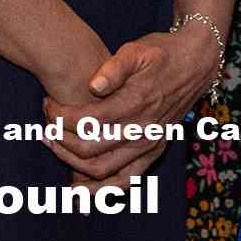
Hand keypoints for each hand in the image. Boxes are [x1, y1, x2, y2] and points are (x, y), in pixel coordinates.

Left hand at [41, 24, 215, 180]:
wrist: (195, 64)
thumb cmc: (161, 53)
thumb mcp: (138, 49)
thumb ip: (114, 67)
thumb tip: (93, 86)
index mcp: (136, 102)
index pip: (86, 121)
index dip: (60, 116)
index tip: (48, 104)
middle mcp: (143, 129)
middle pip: (88, 148)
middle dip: (59, 138)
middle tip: (45, 123)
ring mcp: (149, 145)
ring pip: (102, 169)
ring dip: (70, 163)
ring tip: (53, 145)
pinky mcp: (154, 153)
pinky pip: (124, 182)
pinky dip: (100, 191)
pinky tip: (79, 190)